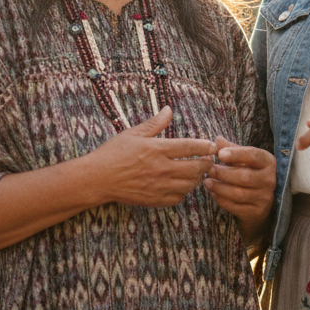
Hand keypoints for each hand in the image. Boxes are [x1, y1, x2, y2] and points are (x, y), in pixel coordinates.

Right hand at [89, 107, 216, 206]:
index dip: (205, 146)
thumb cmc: (113, 153)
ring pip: (190, 184)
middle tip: (208, 159)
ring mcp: (159, 186)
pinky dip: (184, 191)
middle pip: (196, 167)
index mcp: (158, 149)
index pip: (191, 147)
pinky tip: (182, 185)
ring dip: (197, 178)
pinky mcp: (155, 199)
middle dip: (206, 163)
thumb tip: (169, 109)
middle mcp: (162, 168)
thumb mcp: (133, 133)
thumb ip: (155, 123)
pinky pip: (178, 198)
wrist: (97, 179)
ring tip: (197, 172)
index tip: (212, 146)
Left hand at [203, 135, 275, 241]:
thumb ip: (231, 148)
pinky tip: (213, 193)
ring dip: (220, 187)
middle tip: (208, 169)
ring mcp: (264, 197)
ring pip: (239, 193)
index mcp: (268, 162)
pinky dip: (221, 200)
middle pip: (245, 177)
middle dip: (223, 173)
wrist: (260, 200)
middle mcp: (269, 180)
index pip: (254, 156)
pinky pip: (236, 207)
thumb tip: (217, 140)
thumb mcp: (243, 158)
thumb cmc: (249, 172)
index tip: (220, 154)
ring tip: (207, 182)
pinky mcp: (256, 211)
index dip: (237, 154)